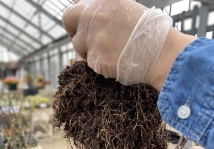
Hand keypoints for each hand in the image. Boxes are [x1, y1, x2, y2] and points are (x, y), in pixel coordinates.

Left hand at [63, 0, 193, 89]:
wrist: (160, 52)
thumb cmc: (148, 31)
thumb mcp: (126, 7)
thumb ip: (103, 8)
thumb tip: (85, 9)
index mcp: (101, 2)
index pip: (74, 7)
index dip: (76, 17)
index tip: (81, 24)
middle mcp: (93, 18)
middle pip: (68, 22)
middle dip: (74, 31)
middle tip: (85, 40)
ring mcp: (93, 40)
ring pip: (78, 45)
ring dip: (88, 49)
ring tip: (108, 52)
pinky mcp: (97, 60)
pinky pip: (91, 62)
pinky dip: (100, 63)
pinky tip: (115, 60)